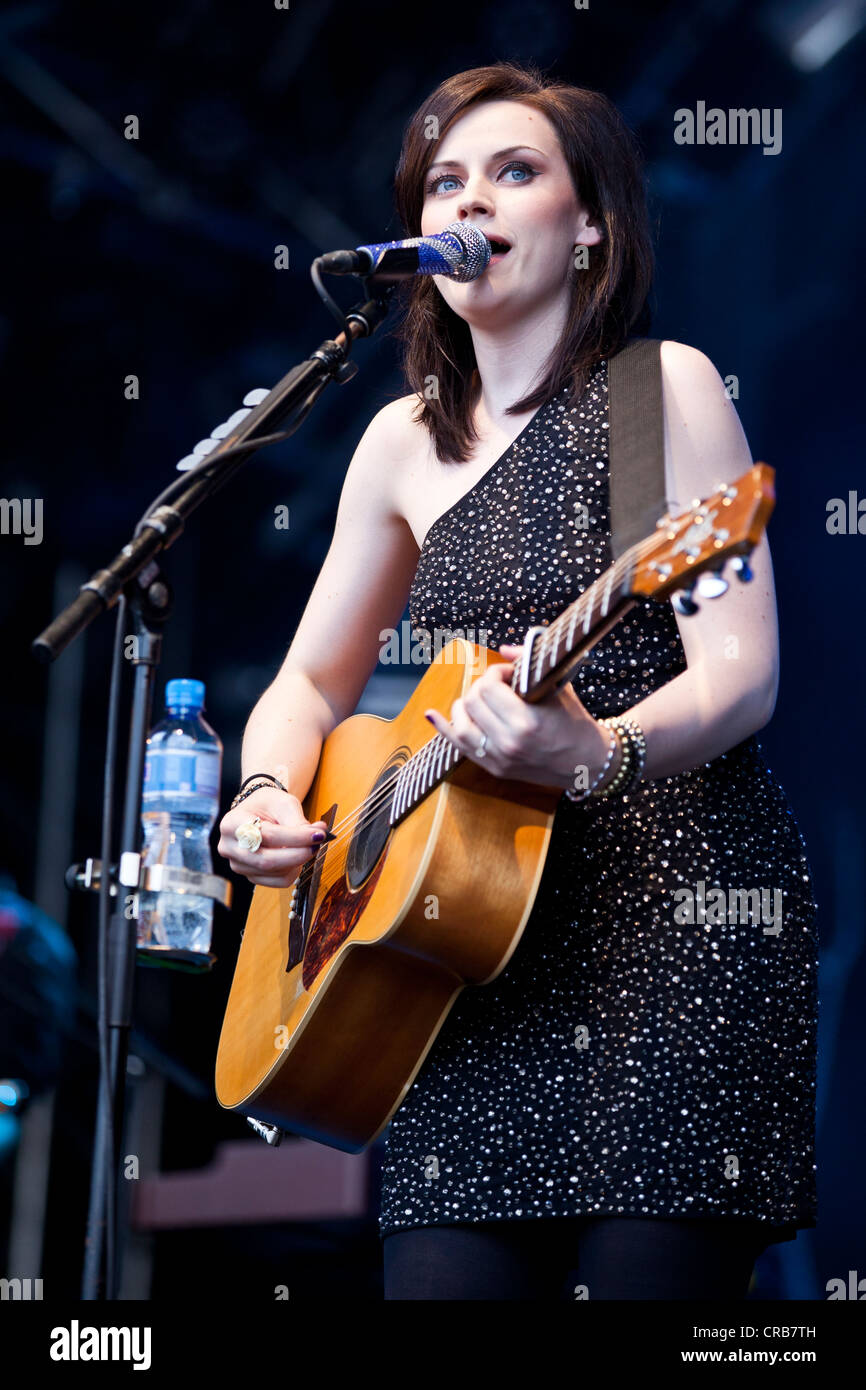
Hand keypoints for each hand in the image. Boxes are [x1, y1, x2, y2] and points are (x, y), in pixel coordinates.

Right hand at [216, 787, 329, 888]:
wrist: (258, 812)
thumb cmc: (268, 806)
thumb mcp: (283, 804)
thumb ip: (298, 821)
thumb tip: (318, 834)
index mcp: (232, 823)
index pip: (267, 835)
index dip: (296, 837)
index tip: (318, 834)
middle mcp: (229, 847)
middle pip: (267, 860)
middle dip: (298, 854)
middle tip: (318, 844)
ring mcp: (238, 865)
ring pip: (274, 872)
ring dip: (298, 861)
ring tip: (308, 846)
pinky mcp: (250, 876)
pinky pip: (277, 881)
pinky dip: (293, 871)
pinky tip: (297, 856)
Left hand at [423, 641, 610, 789]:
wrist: (586, 762)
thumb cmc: (574, 721)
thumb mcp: (557, 687)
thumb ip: (528, 664)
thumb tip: (504, 648)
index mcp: (526, 722)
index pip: (489, 687)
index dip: (496, 673)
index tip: (509, 674)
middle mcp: (508, 743)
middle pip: (472, 702)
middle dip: (482, 686)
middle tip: (499, 686)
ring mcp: (499, 759)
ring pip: (461, 723)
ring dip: (465, 704)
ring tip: (480, 699)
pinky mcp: (494, 768)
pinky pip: (459, 747)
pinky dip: (443, 728)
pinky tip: (431, 714)